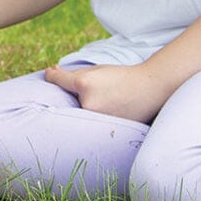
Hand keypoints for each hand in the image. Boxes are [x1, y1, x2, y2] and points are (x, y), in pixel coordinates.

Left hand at [44, 63, 168, 123]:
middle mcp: (87, 102)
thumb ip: (74, 74)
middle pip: (67, 98)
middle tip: (79, 93)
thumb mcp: (97, 70)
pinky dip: (92, 119)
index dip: (51, 75)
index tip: (50, 73)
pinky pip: (90, 123)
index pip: (58, 80)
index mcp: (84, 84)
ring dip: (82, 108)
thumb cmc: (122, 77)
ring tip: (103, 102)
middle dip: (69, 95)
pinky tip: (106, 113)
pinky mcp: (105, 129)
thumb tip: (51, 73)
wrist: (151, 89)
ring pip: (78, 112)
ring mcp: (96, 118)